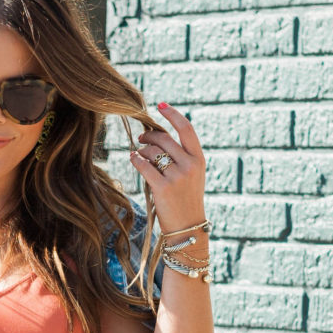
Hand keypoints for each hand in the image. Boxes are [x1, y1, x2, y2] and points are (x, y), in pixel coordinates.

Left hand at [130, 102, 205, 234]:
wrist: (188, 228)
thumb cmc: (186, 199)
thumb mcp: (193, 175)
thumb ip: (182, 155)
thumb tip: (157, 136)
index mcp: (199, 159)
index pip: (186, 129)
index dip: (173, 114)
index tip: (160, 105)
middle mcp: (190, 165)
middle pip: (164, 138)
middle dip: (148, 136)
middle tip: (140, 139)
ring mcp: (178, 177)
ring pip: (152, 151)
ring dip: (141, 150)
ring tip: (138, 155)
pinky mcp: (163, 188)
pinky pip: (144, 165)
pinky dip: (136, 159)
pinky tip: (133, 159)